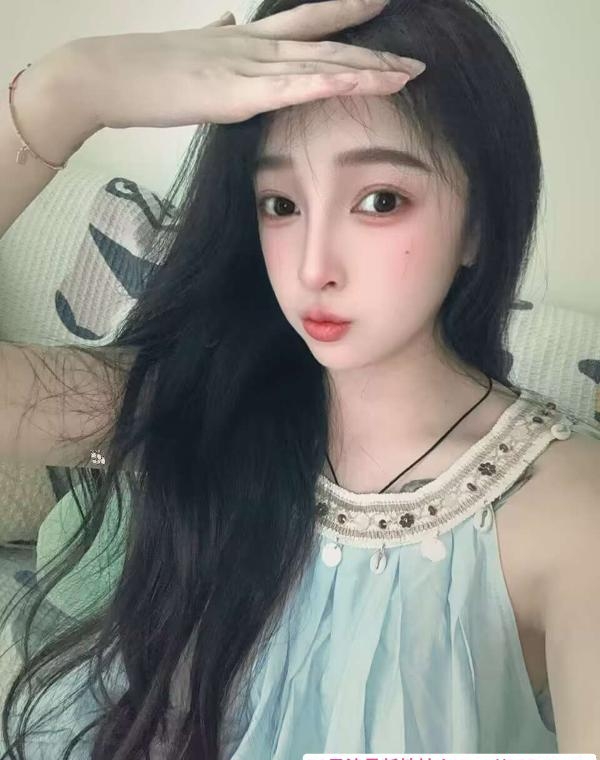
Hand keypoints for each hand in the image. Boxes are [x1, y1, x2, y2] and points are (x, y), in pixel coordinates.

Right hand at [64, 0, 425, 130]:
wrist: (106, 75)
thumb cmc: (145, 70)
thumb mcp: (192, 49)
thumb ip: (218, 36)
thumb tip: (227, 18)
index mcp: (248, 39)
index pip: (309, 21)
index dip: (347, 11)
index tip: (380, 3)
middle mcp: (257, 46)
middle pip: (328, 45)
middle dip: (374, 53)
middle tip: (416, 59)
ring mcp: (249, 67)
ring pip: (321, 66)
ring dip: (368, 72)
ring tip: (409, 74)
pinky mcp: (239, 93)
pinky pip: (297, 88)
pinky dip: (334, 86)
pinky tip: (365, 84)